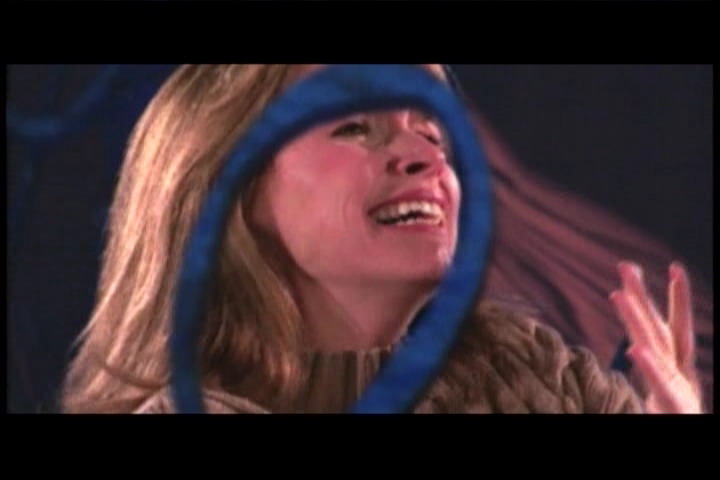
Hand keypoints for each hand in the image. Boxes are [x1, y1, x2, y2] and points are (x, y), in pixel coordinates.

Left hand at [610, 261, 702, 412]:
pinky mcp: (676, 412)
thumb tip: (635, 347)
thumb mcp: (659, 398)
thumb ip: (650, 373)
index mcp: (674, 373)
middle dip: (642, 297)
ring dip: (637, 321)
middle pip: (658, 330)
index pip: (662, 330)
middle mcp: (679, 377)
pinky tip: (636, 350)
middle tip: (624, 266)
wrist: (688, 438)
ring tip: (617, 294)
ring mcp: (679, 393)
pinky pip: (663, 389)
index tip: (641, 269)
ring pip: (657, 351)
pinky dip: (650, 369)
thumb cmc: (673, 418)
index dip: (653, 300)